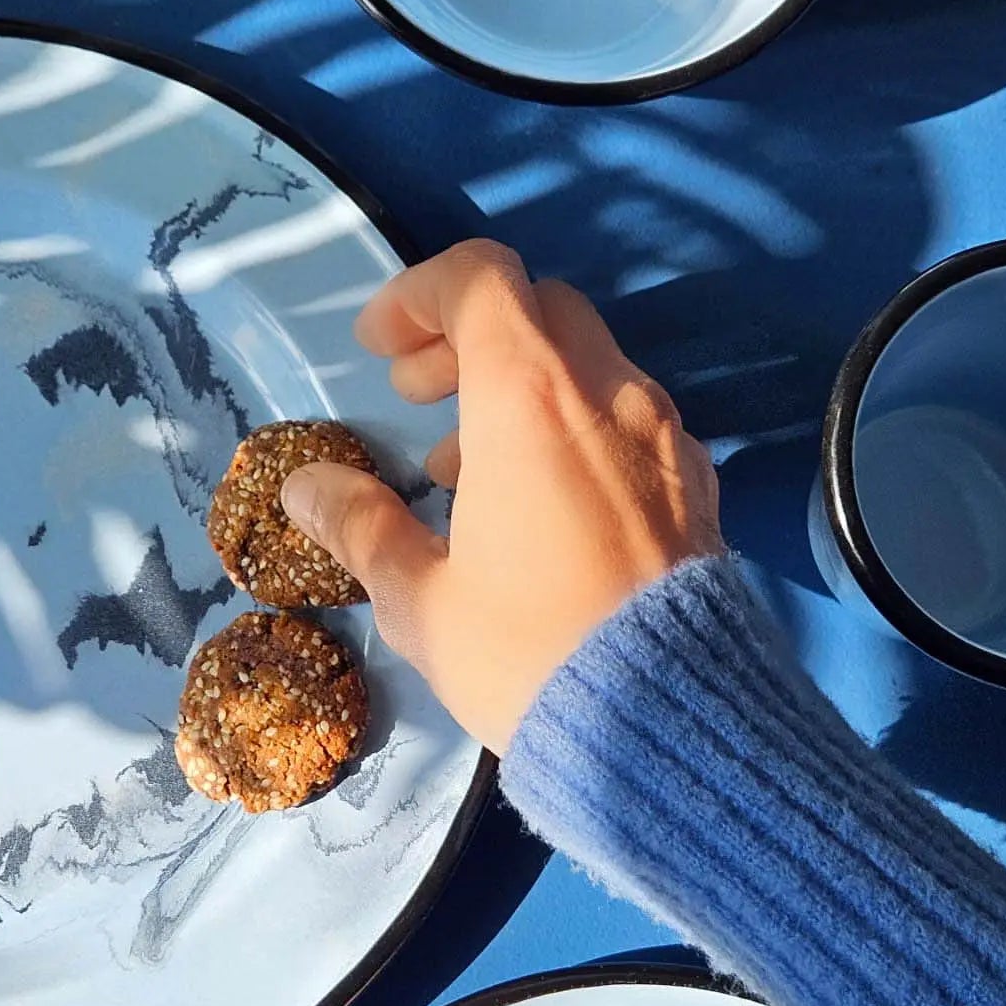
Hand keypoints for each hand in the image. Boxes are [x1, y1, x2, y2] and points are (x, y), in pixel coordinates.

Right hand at [279, 240, 722, 754]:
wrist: (672, 725)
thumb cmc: (529, 656)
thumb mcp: (422, 601)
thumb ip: (362, 527)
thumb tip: (307, 486)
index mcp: (532, 398)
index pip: (481, 280)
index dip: (419, 294)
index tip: (378, 346)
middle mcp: (610, 394)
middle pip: (537, 310)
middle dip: (464, 337)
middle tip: (413, 397)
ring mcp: (667, 436)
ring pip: (588, 363)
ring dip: (518, 386)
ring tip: (464, 467)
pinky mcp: (699, 484)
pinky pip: (629, 419)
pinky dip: (573, 427)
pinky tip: (542, 506)